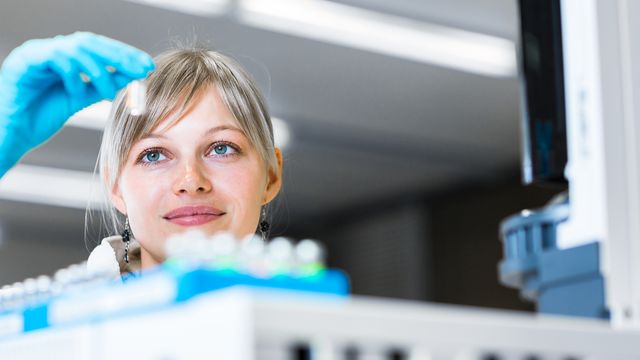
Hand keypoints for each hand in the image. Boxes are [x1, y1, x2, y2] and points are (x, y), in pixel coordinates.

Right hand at [0, 32, 153, 175]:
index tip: (147, 66)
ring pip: (76, 47)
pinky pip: (54, 57)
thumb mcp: (79, 99)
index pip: (99, 48)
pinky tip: (78, 90)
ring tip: (108, 90)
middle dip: (119, 55)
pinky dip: (72, 72)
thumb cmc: (41, 117)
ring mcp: (36, 53)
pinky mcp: (22, 62)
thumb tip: (131, 76)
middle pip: (91, 42)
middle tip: (141, 68)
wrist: (12, 135)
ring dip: (98, 68)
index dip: (124, 55)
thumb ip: (102, 86)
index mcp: (65, 57)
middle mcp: (50, 50)